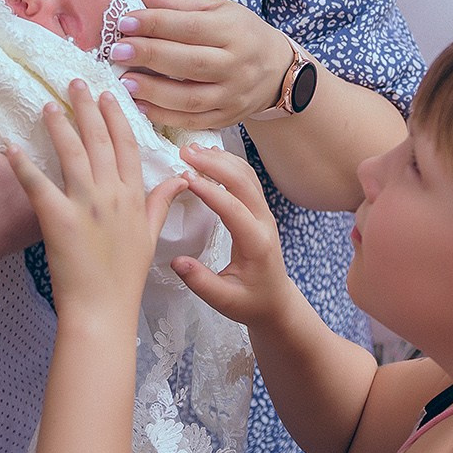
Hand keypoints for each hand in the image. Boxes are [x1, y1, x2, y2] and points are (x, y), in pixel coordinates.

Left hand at [7, 81, 184, 323]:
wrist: (103, 311)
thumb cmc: (126, 278)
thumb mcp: (150, 236)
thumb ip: (162, 202)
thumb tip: (180, 176)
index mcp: (134, 197)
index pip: (127, 146)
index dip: (117, 118)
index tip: (108, 95)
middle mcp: (112, 194)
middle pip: (99, 140)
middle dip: (87, 108)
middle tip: (75, 83)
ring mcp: (85, 205)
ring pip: (72, 153)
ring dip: (59, 125)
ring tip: (48, 104)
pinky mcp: (58, 219)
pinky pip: (38, 184)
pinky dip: (23, 164)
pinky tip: (12, 146)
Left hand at [108, 0, 292, 128]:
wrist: (276, 69)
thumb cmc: (239, 31)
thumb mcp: (217, 7)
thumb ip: (179, 1)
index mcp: (234, 31)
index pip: (191, 27)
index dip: (156, 24)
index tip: (124, 22)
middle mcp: (237, 65)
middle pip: (190, 63)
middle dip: (150, 56)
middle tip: (118, 52)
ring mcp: (233, 95)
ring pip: (191, 98)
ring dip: (153, 92)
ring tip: (124, 82)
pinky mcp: (227, 117)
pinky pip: (193, 121)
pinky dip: (164, 117)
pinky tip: (139, 106)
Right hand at [170, 144, 300, 329]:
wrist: (276, 302)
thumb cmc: (251, 303)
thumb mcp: (224, 301)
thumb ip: (200, 282)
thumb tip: (176, 261)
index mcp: (257, 243)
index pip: (233, 209)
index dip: (209, 191)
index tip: (185, 176)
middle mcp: (265, 222)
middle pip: (243, 182)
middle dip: (214, 163)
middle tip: (184, 152)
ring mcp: (265, 213)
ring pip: (246, 175)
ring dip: (220, 159)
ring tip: (191, 149)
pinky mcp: (260, 210)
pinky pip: (247, 179)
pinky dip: (228, 163)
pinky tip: (209, 157)